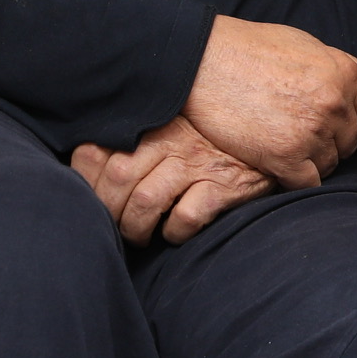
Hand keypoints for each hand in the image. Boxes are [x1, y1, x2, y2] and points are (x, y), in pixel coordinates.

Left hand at [71, 118, 273, 245]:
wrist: (270, 139)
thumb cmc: (210, 141)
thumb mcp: (171, 128)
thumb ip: (134, 139)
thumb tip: (86, 164)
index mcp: (151, 123)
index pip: (95, 149)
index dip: (86, 179)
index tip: (91, 195)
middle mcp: (173, 139)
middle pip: (118, 176)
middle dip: (108, 210)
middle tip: (114, 224)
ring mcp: (199, 163)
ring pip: (146, 200)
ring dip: (136, 227)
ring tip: (140, 235)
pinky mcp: (224, 187)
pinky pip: (186, 217)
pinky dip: (174, 233)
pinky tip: (175, 233)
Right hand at [182, 15, 356, 186]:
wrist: (201, 62)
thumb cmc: (251, 50)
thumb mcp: (307, 45)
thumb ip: (350, 67)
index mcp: (344, 75)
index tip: (339, 124)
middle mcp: (335, 104)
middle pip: (351, 142)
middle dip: (331, 141)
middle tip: (299, 133)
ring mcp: (312, 133)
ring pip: (330, 164)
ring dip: (312, 160)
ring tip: (283, 144)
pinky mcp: (285, 157)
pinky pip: (307, 183)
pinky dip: (294, 178)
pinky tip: (277, 164)